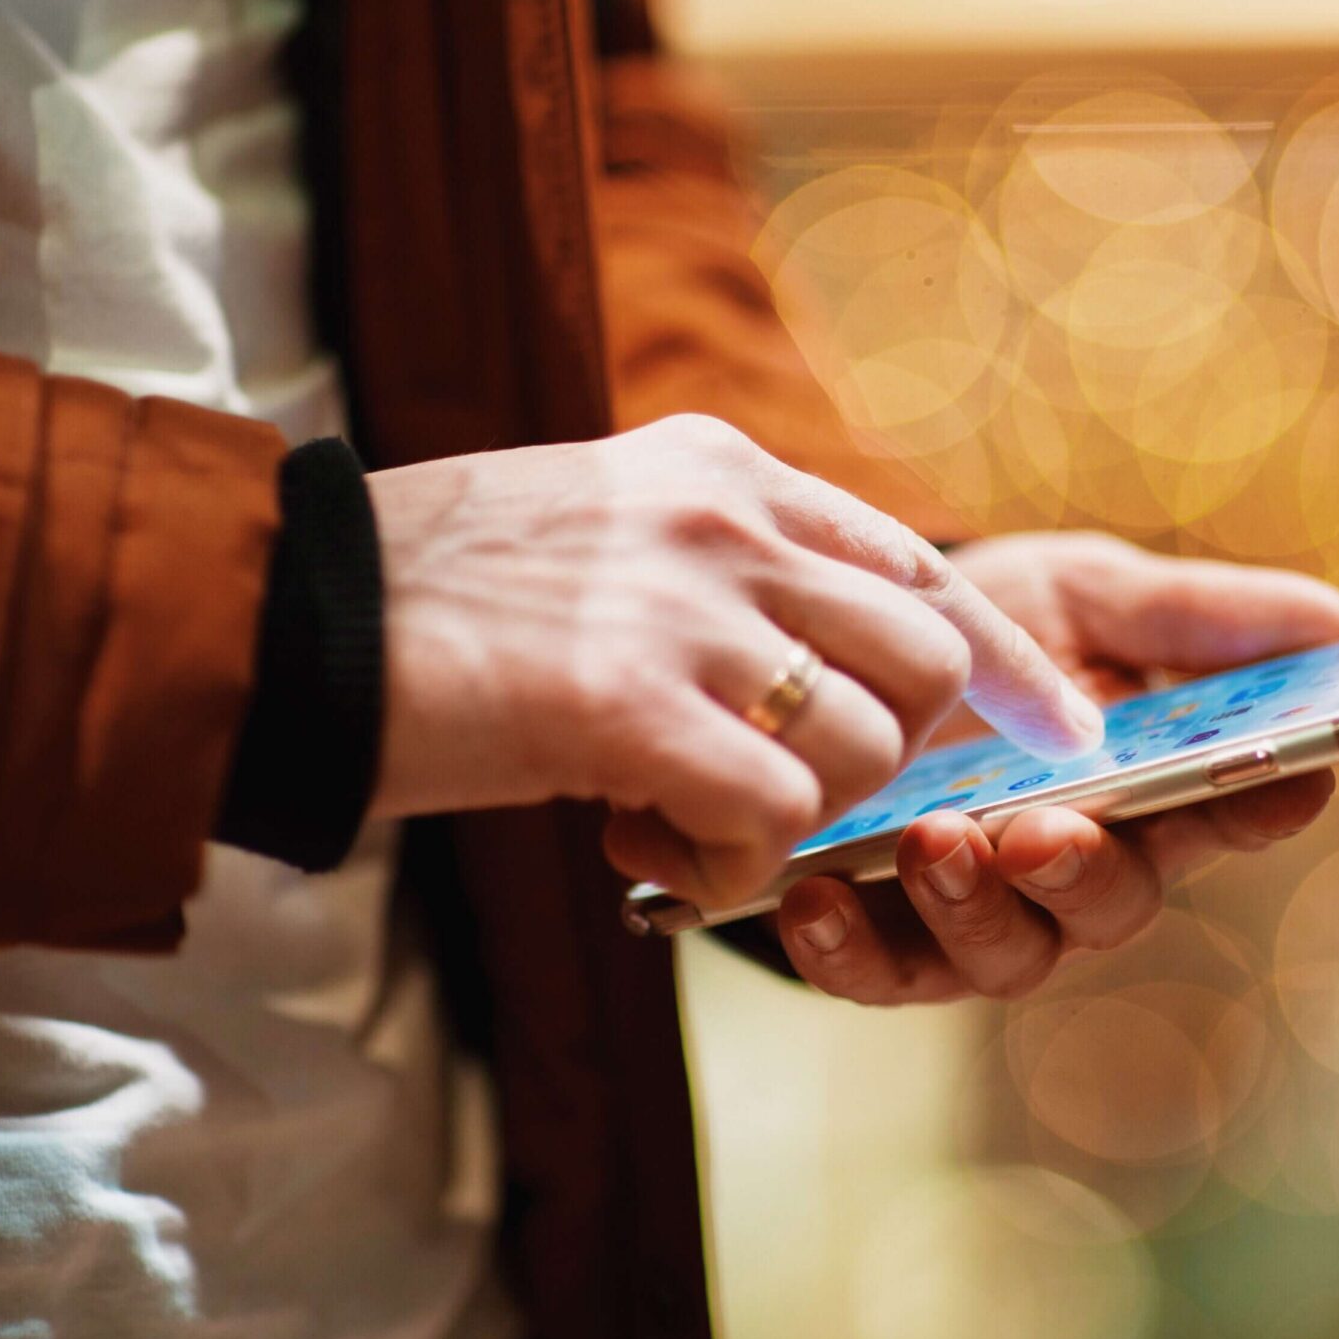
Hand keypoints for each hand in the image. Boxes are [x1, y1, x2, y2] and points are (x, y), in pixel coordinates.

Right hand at [367, 416, 1101, 902]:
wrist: (281, 615)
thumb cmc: (429, 594)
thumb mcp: (601, 530)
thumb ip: (716, 570)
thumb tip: (807, 666)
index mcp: (722, 470)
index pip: (921, 564)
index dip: (1005, 663)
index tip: (1057, 731)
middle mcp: (725, 520)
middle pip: (926, 660)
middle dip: (886, 758)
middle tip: (777, 792)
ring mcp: (683, 605)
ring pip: (869, 747)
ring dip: (799, 821)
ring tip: (676, 822)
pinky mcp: (628, 702)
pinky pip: (778, 820)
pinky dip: (734, 868)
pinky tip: (648, 850)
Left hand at [776, 532, 1338, 1002]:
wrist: (837, 655)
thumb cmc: (983, 634)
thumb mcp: (1080, 595)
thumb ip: (1188, 614)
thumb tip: (1336, 621)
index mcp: (1153, 790)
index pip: (1237, 806)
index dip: (1267, 796)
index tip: (1291, 772)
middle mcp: (1081, 870)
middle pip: (1116, 901)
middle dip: (1083, 871)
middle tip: (1045, 831)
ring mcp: (984, 916)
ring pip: (1007, 954)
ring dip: (972, 907)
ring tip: (932, 841)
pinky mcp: (884, 942)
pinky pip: (879, 973)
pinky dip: (850, 948)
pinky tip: (818, 900)